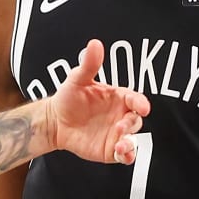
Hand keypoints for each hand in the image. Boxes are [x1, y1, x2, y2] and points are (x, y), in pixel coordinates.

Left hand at [47, 39, 150, 164]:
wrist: (56, 121)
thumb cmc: (70, 97)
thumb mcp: (77, 79)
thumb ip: (89, 64)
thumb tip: (95, 44)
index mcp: (118, 97)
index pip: (135, 99)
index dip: (140, 103)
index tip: (142, 107)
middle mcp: (121, 115)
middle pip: (135, 120)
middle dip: (131, 124)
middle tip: (120, 127)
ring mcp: (117, 133)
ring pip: (133, 139)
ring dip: (131, 142)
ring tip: (121, 145)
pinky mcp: (111, 149)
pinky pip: (125, 154)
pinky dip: (127, 154)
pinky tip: (122, 153)